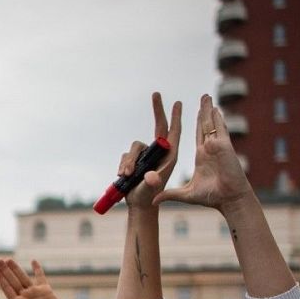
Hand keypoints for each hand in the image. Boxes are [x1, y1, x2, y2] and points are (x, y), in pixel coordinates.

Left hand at [0, 260, 68, 298]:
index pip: (7, 290)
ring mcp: (33, 292)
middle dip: (5, 271)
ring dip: (16, 268)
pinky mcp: (45, 290)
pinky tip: (33, 260)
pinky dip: (38, 269)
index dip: (0, 281)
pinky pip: (40, 277)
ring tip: (8, 259)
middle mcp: (24, 296)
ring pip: (23, 277)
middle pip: (12, 281)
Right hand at [119, 93, 183, 210]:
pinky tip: (122, 175)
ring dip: (129, 160)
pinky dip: (122, 164)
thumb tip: (151, 176)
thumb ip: (151, 182)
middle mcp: (159, 153)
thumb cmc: (149, 197)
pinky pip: (126, 155)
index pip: (174, 132)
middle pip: (158, 127)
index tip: (177, 103)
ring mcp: (146, 155)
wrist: (139, 204)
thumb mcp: (151, 189)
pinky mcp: (134, 160)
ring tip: (125, 175)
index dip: (175, 117)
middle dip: (158, 111)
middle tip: (156, 94)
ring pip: (135, 147)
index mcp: (170, 156)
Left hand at [150, 94, 254, 211]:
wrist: (228, 200)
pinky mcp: (223, 148)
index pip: (195, 135)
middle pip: (204, 125)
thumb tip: (153, 201)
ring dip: (208, 110)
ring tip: (206, 97)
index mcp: (201, 156)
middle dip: (203, 111)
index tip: (185, 110)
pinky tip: (215, 108)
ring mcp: (216, 147)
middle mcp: (209, 149)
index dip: (190, 122)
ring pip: (211, 124)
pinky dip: (217, 118)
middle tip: (203, 97)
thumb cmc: (212, 198)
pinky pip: (220, 129)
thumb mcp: (185, 194)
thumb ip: (169, 195)